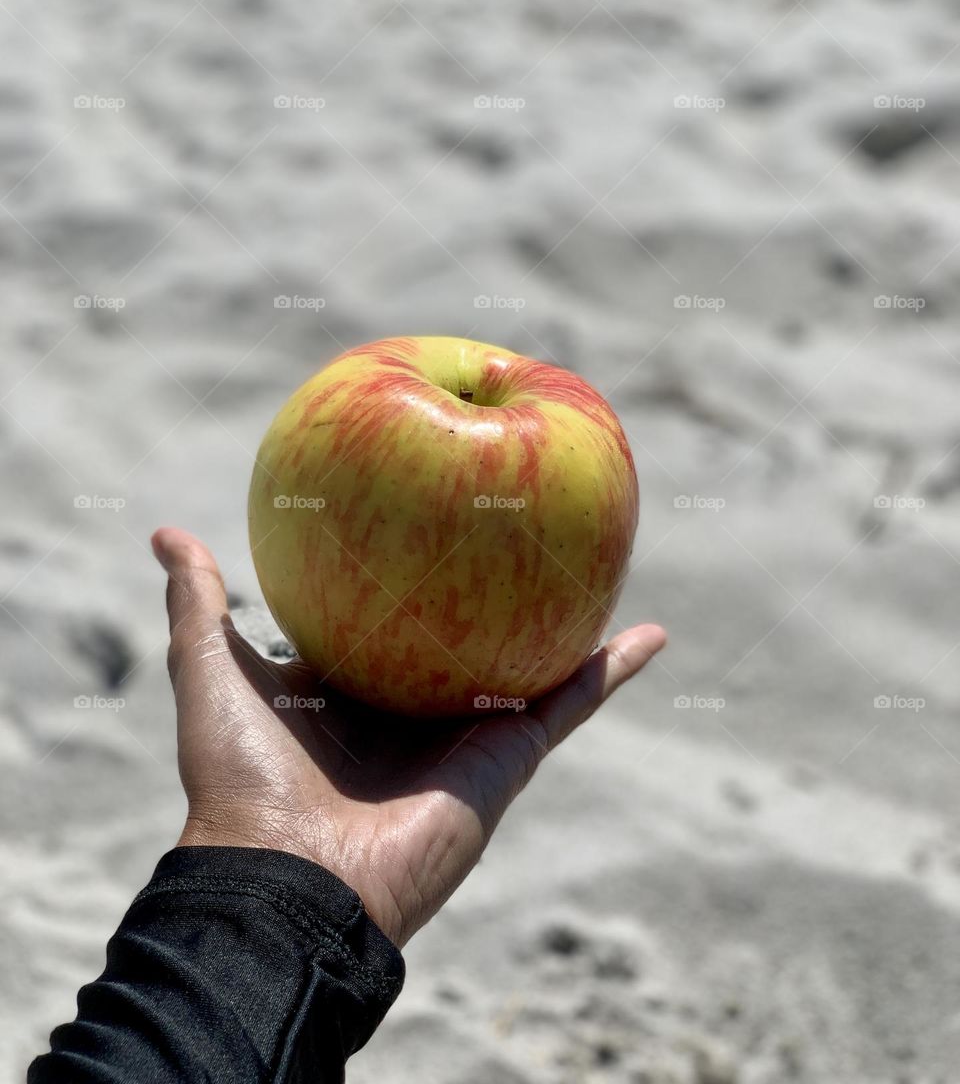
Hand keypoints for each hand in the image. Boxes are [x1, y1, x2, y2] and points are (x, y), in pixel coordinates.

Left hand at [153, 526, 665, 948]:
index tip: (430, 524)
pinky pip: (570, 701)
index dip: (409, 574)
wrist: (289, 879)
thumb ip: (197, 604)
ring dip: (570, 622)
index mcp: (352, 688)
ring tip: (604, 568)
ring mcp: (465, 730)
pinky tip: (650, 632)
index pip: (390, 617)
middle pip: (469, 635)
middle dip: (498, 592)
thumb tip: (164, 533)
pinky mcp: (508, 755)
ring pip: (532, 662)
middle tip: (526, 531)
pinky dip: (613, 669)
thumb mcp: (212, 673)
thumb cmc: (242, 779)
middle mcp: (413, 706)